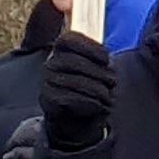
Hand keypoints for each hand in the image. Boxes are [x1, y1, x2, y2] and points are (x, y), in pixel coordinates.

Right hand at [37, 31, 117, 152]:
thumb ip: (100, 56)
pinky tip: (99, 106)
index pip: (69, 39)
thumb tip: (104, 55)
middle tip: (112, 82)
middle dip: (96, 72)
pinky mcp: (45, 97)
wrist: (80, 119)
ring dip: (96, 89)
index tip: (107, 59)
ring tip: (108, 96)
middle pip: (72, 61)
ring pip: (72, 80)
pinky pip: (67, 97)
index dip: (89, 48)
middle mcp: (51, 61)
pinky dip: (87, 102)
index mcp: (62, 48)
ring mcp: (46, 79)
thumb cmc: (93, 88)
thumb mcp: (100, 68)